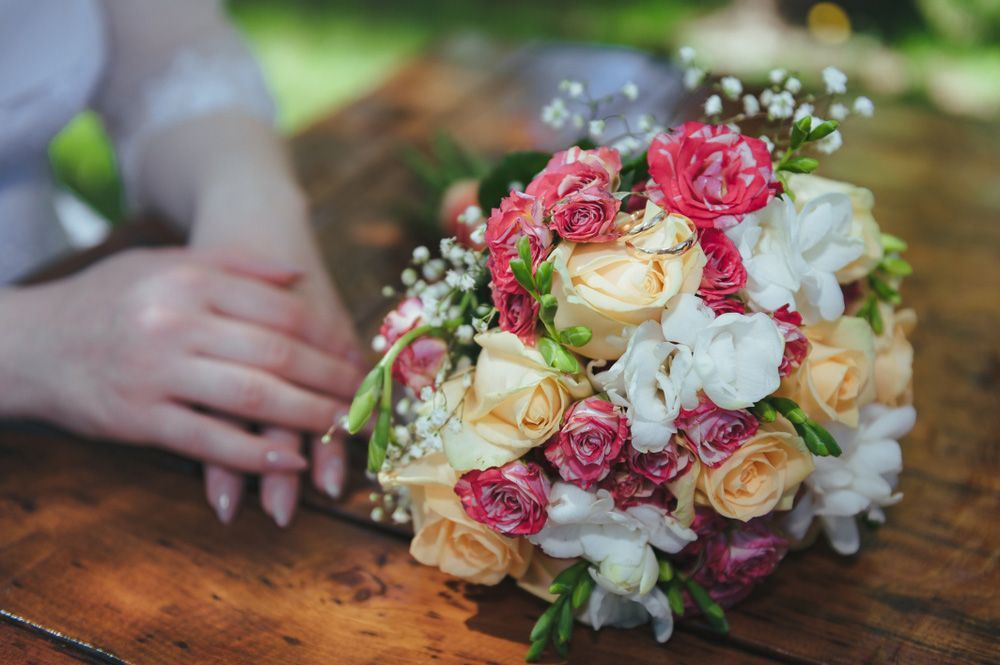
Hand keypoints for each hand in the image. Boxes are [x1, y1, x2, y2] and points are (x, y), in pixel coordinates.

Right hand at [1, 248, 361, 479]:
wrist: (29, 341)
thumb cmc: (108, 299)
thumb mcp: (166, 264)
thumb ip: (234, 267)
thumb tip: (297, 275)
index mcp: (190, 281)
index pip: (282, 312)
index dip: (330, 339)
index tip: (359, 359)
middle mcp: (176, 321)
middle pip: (277, 353)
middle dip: (332, 379)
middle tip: (367, 398)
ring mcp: (156, 371)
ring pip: (252, 396)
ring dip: (307, 416)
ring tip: (344, 427)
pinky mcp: (138, 417)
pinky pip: (208, 439)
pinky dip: (254, 454)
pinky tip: (290, 461)